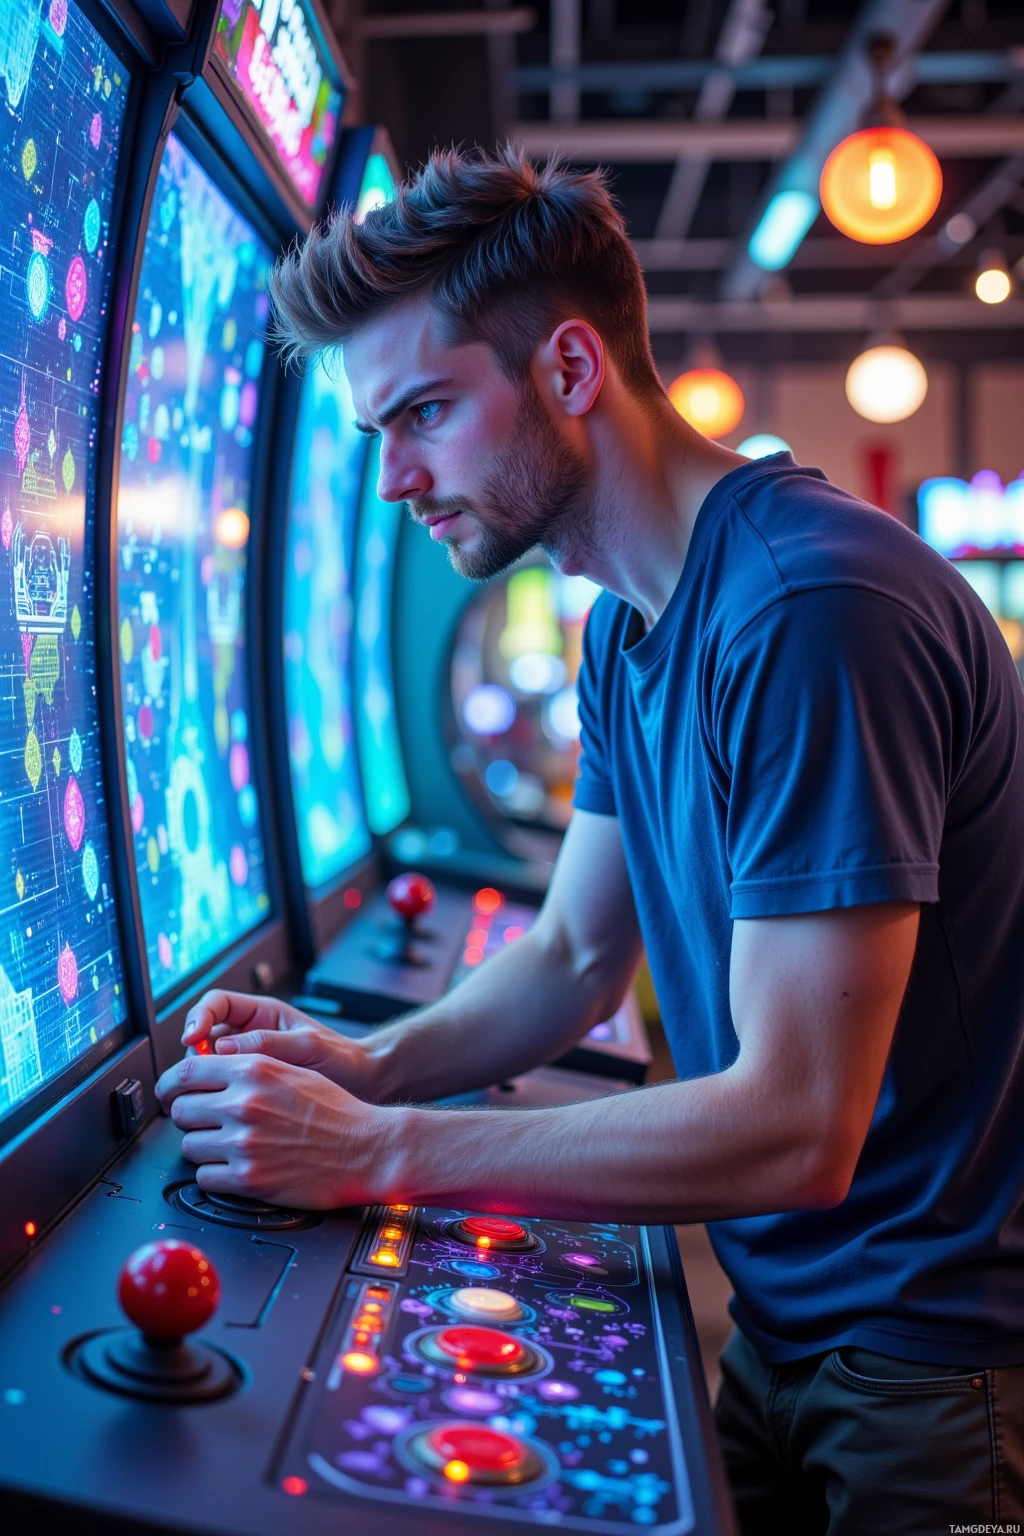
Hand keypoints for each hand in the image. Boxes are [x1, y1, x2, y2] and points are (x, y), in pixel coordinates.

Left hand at [154, 1053, 393, 1208]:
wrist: (367, 1148)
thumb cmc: (335, 1110)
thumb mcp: (291, 1069)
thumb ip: (247, 1065)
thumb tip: (208, 1067)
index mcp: (253, 1071)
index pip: (186, 1072)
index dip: (170, 1085)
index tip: (170, 1094)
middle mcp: (244, 1104)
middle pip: (181, 1110)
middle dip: (190, 1118)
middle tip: (206, 1123)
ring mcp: (244, 1143)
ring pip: (189, 1146)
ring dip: (204, 1148)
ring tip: (230, 1146)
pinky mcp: (248, 1179)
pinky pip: (205, 1177)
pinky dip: (216, 1175)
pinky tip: (237, 1167)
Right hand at [181, 991, 379, 1099]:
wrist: (361, 1084)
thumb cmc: (342, 1059)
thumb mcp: (307, 1045)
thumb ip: (269, 1043)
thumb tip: (224, 1048)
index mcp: (262, 1014)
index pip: (216, 1004)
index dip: (198, 1017)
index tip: (192, 1037)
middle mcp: (249, 1035)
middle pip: (203, 1036)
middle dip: (194, 1053)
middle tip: (195, 1075)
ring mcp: (248, 1062)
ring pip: (207, 1065)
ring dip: (202, 1078)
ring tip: (207, 1095)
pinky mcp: (250, 1087)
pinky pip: (221, 1088)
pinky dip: (214, 1097)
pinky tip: (218, 1110)